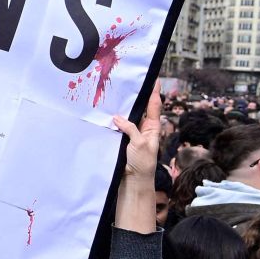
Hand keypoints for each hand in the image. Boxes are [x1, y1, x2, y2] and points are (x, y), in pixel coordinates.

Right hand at [109, 91, 162, 233]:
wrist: (133, 181)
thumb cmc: (142, 164)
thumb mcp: (140, 144)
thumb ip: (130, 128)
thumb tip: (117, 117)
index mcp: (152, 127)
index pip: (154, 104)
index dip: (154, 90)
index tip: (154, 77)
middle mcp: (142, 127)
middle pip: (139, 107)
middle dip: (135, 94)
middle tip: (129, 79)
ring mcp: (131, 133)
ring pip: (127, 115)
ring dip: (122, 106)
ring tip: (116, 91)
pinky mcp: (121, 139)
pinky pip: (117, 125)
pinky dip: (112, 118)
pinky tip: (105, 111)